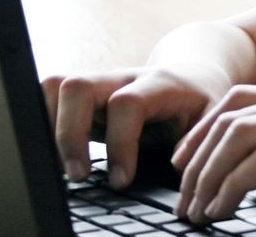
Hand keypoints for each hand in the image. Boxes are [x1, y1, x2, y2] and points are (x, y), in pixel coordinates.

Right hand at [41, 63, 230, 187]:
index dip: (120, 143)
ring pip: (55, 85)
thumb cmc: (200, 101)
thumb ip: (198, 141)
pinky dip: (44, 123)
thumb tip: (180, 170)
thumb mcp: (212, 118)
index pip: (127, 104)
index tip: (122, 180)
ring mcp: (99, 83)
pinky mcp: (84, 95)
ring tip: (62, 165)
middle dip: (69, 134)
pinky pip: (49, 95)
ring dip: (49, 125)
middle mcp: (122, 78)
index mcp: (158, 84)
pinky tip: (57, 153)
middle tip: (79, 175)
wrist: (191, 74)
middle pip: (78, 87)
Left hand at [172, 84, 255, 233]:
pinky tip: (222, 211)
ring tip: (196, 208)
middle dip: (196, 150)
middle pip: (231, 112)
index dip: (209, 127)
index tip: (191, 160)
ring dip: (206, 174)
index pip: (246, 98)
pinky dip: (229, 188)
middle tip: (181, 188)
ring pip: (236, 135)